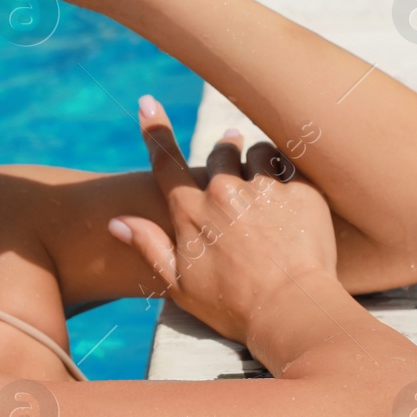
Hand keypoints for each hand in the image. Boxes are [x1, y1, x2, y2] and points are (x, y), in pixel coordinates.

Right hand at [107, 96, 338, 343]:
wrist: (291, 313)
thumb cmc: (233, 306)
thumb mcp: (179, 285)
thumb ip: (149, 247)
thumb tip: (116, 222)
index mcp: (190, 212)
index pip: (166, 161)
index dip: (155, 130)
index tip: (147, 104)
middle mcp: (224, 191)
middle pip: (220, 151)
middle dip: (224, 151)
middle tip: (232, 156)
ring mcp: (264, 189)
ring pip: (256, 151)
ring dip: (257, 160)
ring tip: (264, 181)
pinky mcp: (301, 191)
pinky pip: (290, 164)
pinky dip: (287, 173)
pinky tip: (291, 195)